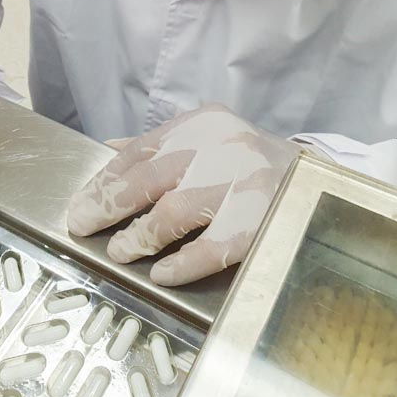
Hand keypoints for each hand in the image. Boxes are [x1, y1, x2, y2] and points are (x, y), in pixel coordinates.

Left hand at [67, 105, 297, 285]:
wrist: (316, 181)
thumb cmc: (251, 163)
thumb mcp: (209, 140)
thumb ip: (162, 146)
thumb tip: (110, 150)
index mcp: (203, 123)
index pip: (142, 150)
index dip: (106, 180)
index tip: (81, 205)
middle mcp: (223, 146)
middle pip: (152, 177)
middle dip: (111, 204)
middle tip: (84, 226)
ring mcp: (244, 182)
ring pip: (178, 211)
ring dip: (142, 235)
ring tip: (122, 251)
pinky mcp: (263, 220)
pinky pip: (213, 246)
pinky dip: (182, 262)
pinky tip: (162, 273)